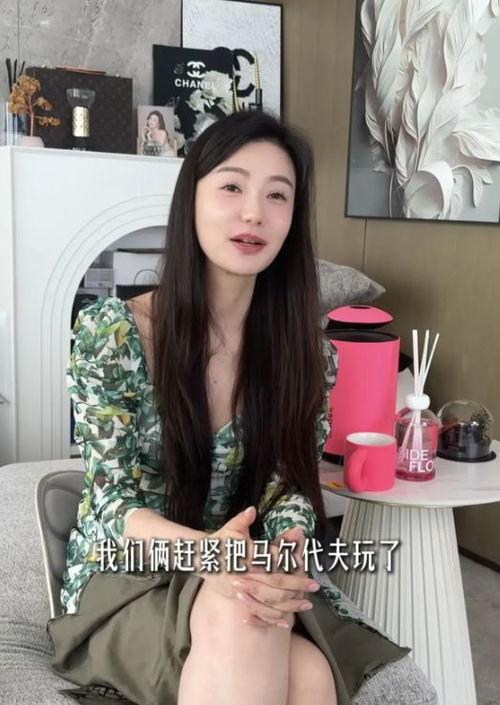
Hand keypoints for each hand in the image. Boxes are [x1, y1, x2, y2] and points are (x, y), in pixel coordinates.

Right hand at [198, 509, 318, 628]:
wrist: (201, 559)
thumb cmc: (220, 542)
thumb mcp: (231, 528)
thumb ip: (243, 519)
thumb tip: (252, 509)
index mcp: (244, 554)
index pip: (270, 558)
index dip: (288, 560)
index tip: (304, 563)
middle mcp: (244, 572)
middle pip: (274, 580)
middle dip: (296, 584)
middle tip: (314, 586)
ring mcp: (241, 588)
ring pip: (268, 598)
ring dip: (289, 603)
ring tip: (307, 604)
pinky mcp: (238, 598)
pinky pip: (258, 610)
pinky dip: (273, 616)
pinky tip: (287, 620)